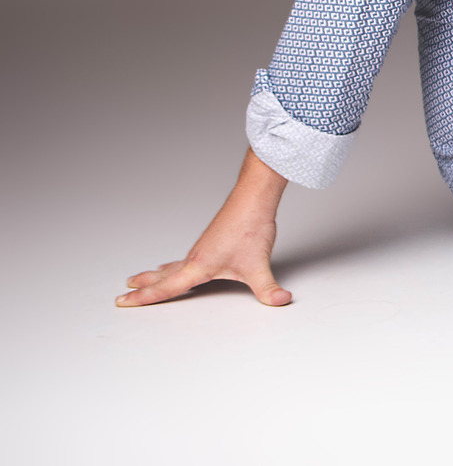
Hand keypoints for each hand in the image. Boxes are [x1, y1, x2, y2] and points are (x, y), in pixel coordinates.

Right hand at [117, 149, 290, 307]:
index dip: (143, 298)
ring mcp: (201, 248)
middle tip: (123, 293)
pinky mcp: (210, 240)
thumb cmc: (250, 228)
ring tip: (141, 278)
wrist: (253, 199)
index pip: (166, 288)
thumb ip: (269, 288)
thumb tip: (282, 301)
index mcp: (198, 266)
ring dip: (155, 274)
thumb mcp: (259, 266)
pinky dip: (172, 265)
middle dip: (143, 287)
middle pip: (162, 276)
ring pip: (172, 265)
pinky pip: (184, 258)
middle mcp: (194, 257)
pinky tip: (176, 264)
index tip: (122, 301)